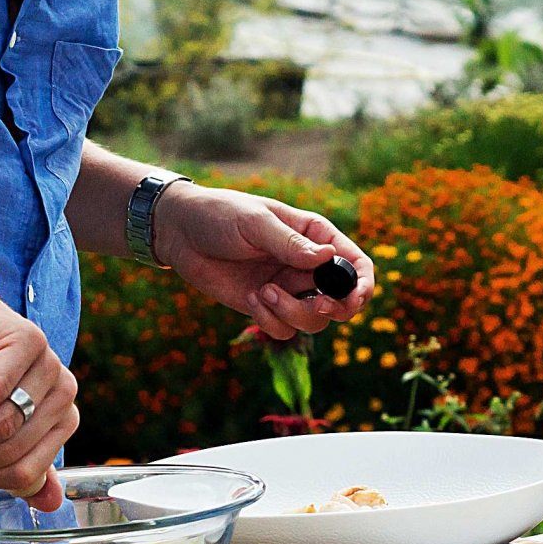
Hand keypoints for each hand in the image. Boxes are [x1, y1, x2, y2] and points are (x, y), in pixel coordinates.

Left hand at [154, 184, 373, 340]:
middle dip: (334, 309)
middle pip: (341, 299)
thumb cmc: (219, 215)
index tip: (354, 298)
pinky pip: (283, 329)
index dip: (363, 284)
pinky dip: (271, 320)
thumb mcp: (255, 222)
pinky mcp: (265, 306)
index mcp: (315, 236)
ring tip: (264, 293)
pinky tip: (251, 299)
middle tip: (317, 306)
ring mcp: (287, 288)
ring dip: (294, 314)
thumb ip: (289, 243)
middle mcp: (306, 266)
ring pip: (314, 320)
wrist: (179, 232)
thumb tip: (327, 256)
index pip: (356, 263)